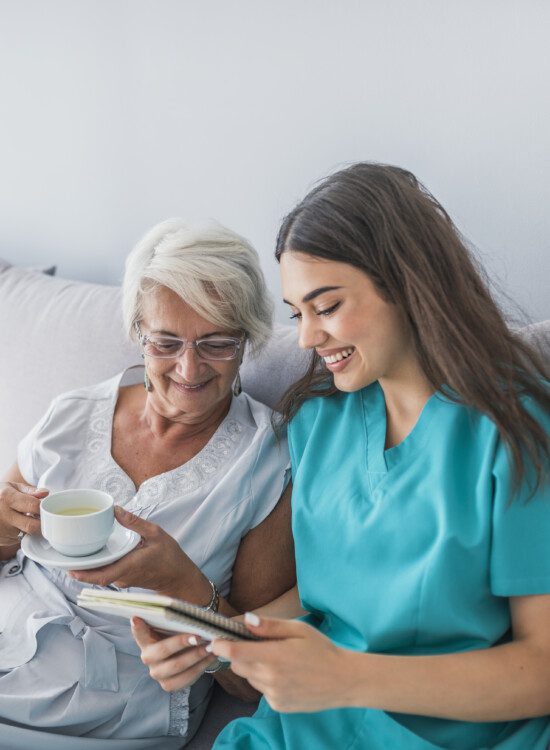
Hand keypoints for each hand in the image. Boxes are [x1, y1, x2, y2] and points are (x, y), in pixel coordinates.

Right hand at [0, 482, 47, 545]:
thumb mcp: (11, 487)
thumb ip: (30, 491)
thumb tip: (45, 493)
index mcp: (6, 498)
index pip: (33, 506)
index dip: (42, 507)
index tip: (45, 506)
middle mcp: (3, 515)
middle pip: (32, 525)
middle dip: (41, 522)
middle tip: (42, 516)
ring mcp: (2, 529)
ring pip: (27, 533)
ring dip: (32, 528)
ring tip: (28, 518)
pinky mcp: (3, 539)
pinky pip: (19, 538)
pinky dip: (23, 532)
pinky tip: (18, 525)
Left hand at [70, 506, 209, 599]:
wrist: (179, 577)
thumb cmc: (170, 557)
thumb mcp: (156, 534)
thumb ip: (135, 523)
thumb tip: (116, 510)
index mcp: (130, 565)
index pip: (103, 575)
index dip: (85, 574)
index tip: (69, 569)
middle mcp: (124, 576)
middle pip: (96, 577)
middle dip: (79, 570)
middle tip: (64, 558)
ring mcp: (124, 580)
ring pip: (101, 576)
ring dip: (88, 569)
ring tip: (75, 555)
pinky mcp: (125, 579)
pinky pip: (107, 575)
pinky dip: (98, 568)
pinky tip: (93, 556)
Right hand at [131, 617, 216, 690]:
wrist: (186, 653)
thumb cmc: (179, 633)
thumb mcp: (175, 624)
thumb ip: (173, 618)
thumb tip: (179, 609)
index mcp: (145, 639)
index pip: (138, 632)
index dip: (137, 627)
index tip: (137, 618)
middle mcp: (148, 657)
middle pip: (162, 650)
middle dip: (181, 642)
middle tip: (199, 636)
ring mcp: (157, 673)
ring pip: (177, 666)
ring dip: (196, 656)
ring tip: (210, 647)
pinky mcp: (168, 685)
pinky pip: (185, 678)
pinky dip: (201, 667)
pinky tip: (212, 657)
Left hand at [210, 615, 355, 712]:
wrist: (344, 681)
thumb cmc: (322, 650)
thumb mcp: (298, 629)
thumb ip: (270, 626)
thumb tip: (245, 620)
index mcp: (274, 657)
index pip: (234, 653)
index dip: (221, 645)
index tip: (216, 639)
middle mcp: (270, 679)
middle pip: (237, 665)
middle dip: (240, 653)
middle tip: (256, 643)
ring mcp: (273, 695)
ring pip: (249, 677)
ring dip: (254, 667)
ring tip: (277, 658)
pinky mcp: (278, 705)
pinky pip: (262, 689)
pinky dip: (266, 680)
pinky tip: (286, 674)